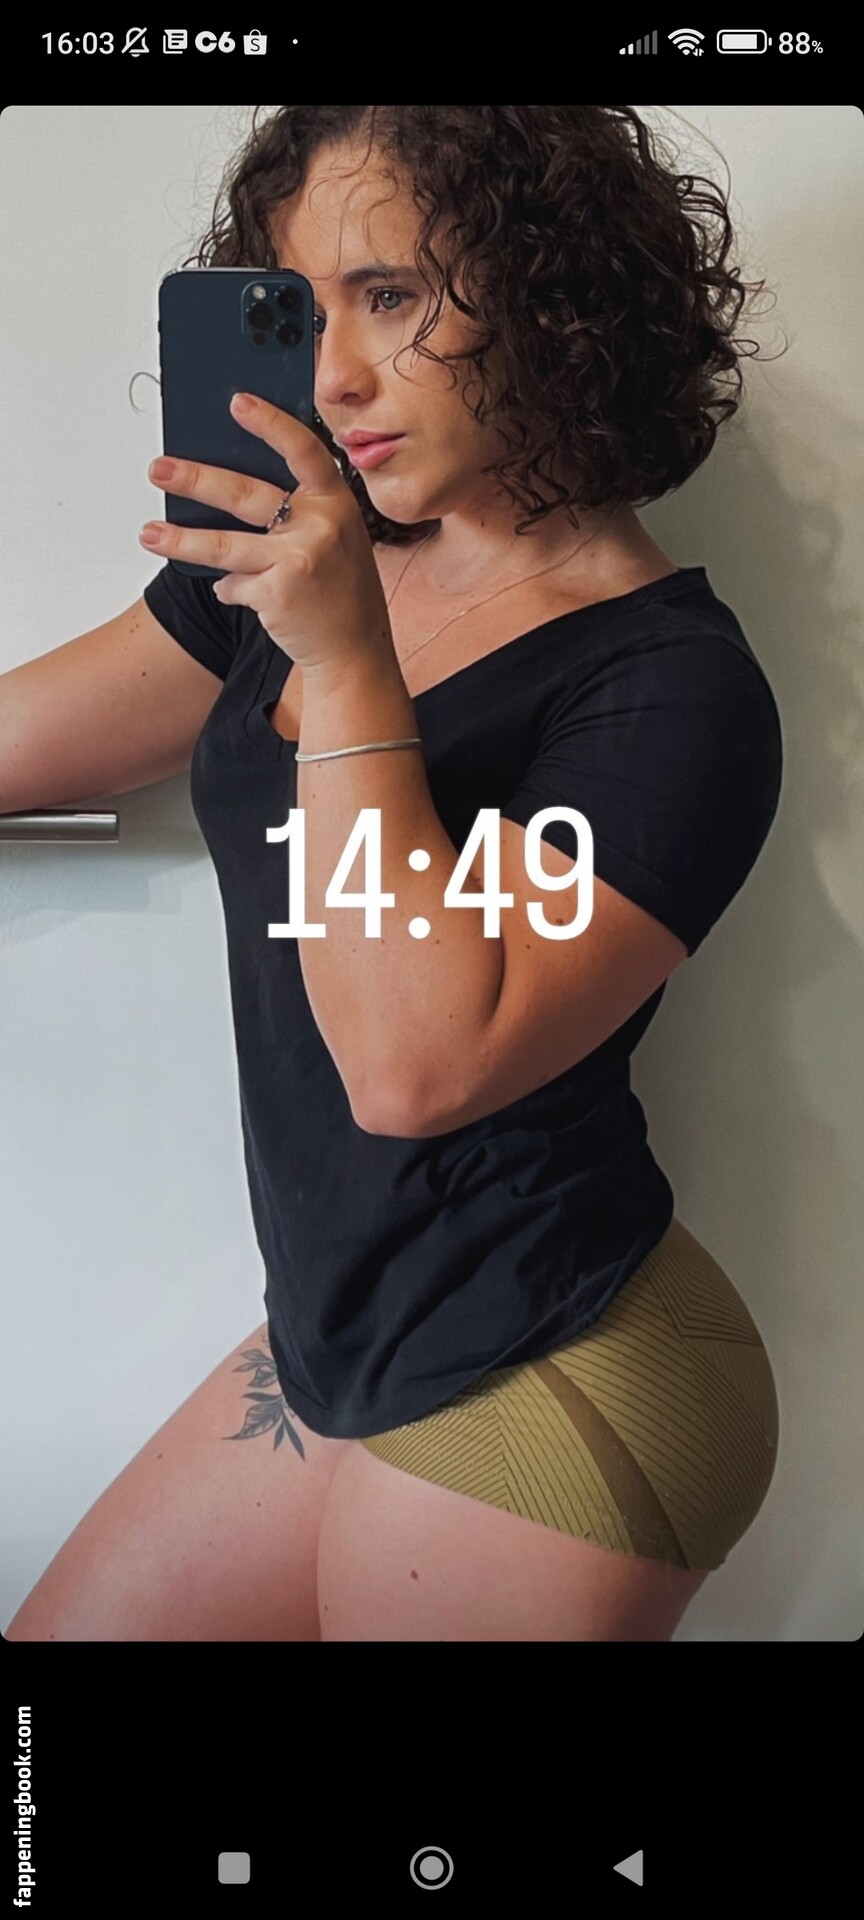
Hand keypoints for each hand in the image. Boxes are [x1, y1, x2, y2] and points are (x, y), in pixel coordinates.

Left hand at [141, 392, 392, 679]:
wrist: (354, 650)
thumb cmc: (340, 590)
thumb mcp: (336, 537)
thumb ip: (300, 511)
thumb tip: (229, 487)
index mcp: (337, 502)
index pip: (303, 450)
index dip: (270, 424)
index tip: (237, 402)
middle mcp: (322, 526)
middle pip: (245, 494)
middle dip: (194, 480)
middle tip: (158, 470)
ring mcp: (299, 560)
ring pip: (225, 544)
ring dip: (181, 540)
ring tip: (150, 535)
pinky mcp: (278, 594)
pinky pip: (232, 584)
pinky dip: (227, 588)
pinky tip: (232, 590)